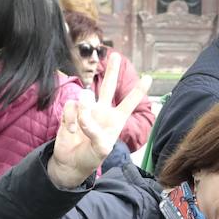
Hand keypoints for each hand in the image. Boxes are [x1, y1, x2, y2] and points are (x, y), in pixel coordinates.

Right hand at [47, 53, 150, 188]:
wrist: (71, 163)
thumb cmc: (91, 158)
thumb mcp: (100, 148)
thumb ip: (94, 129)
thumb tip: (85, 111)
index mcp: (115, 120)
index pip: (129, 102)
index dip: (138, 90)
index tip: (148, 77)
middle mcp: (102, 112)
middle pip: (108, 86)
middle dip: (112, 71)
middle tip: (116, 55)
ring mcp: (86, 111)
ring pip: (85, 96)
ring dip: (82, 111)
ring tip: (79, 128)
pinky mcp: (71, 112)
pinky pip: (71, 106)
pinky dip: (70, 119)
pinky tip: (71, 130)